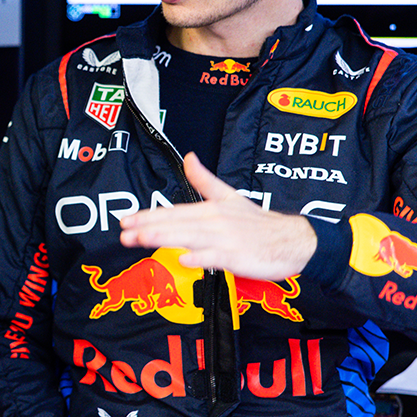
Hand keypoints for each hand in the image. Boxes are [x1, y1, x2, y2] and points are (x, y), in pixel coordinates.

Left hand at [118, 153, 316, 280]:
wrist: (292, 239)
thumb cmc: (258, 223)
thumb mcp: (230, 195)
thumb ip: (205, 180)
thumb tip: (189, 158)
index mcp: (210, 209)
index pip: (173, 212)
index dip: (148, 215)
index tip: (126, 220)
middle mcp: (214, 222)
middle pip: (176, 224)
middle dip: (148, 227)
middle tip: (124, 232)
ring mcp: (225, 239)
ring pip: (191, 237)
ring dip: (166, 238)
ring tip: (143, 239)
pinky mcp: (237, 256)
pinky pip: (216, 257)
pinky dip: (200, 258)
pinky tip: (183, 259)